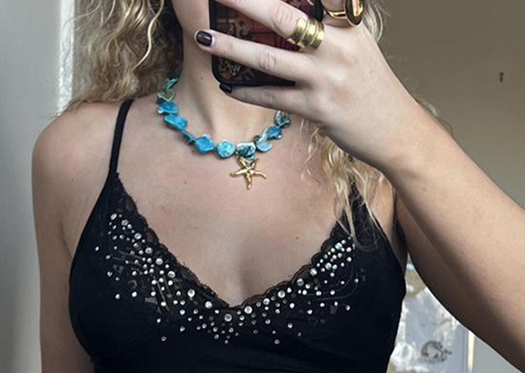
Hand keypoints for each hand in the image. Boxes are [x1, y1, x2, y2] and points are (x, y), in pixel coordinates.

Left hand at [194, 0, 426, 174]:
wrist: (396, 130)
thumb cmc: (371, 87)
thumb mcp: (357, 45)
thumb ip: (328, 26)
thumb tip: (288, 17)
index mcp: (347, 23)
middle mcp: (337, 46)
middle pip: (282, 16)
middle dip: (244, 2)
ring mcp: (326, 78)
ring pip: (269, 58)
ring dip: (232, 48)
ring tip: (205, 39)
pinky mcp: (317, 109)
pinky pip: (273, 98)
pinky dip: (247, 92)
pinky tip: (228, 86)